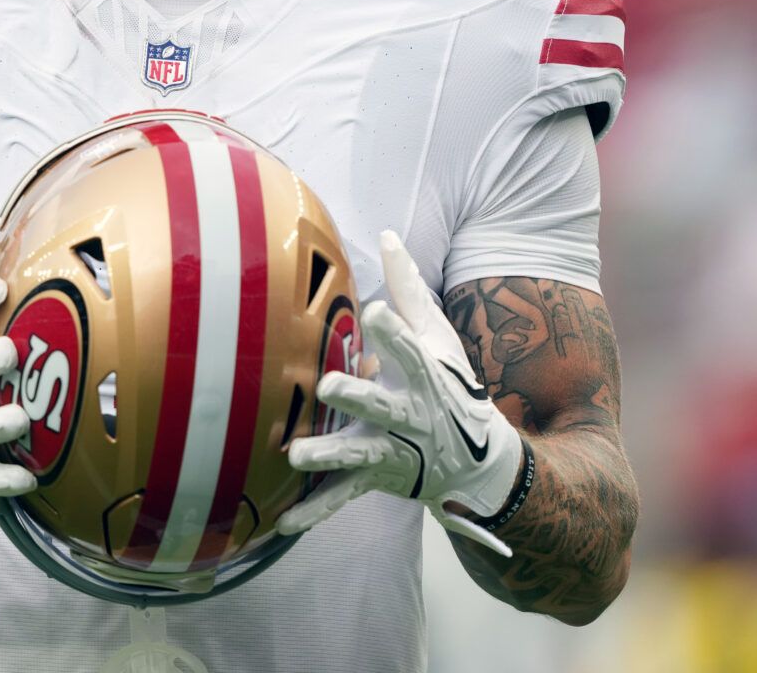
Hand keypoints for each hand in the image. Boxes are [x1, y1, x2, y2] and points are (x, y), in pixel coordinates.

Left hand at [279, 231, 525, 555]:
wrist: (475, 464)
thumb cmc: (449, 387)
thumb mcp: (438, 337)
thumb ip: (409, 290)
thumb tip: (387, 232)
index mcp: (425, 378)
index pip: (413, 351)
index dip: (396, 333)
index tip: (374, 311)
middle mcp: (410, 417)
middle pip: (383, 407)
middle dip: (358, 397)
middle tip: (328, 386)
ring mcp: (392, 453)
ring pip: (358, 455)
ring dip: (329, 456)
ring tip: (296, 456)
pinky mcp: (375, 480)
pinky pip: (341, 499)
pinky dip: (313, 514)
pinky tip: (280, 524)